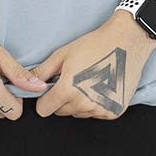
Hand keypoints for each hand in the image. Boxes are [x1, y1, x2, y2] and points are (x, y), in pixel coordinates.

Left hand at [30, 11, 155, 118]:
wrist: (126, 42)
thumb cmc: (94, 44)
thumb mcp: (64, 53)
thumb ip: (44, 71)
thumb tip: (28, 82)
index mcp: (67, 90)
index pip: (44, 110)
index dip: (45, 100)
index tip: (51, 90)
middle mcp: (83, 104)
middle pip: (62, 111)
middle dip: (63, 99)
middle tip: (74, 79)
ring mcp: (99, 110)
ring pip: (79, 113)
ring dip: (80, 102)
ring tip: (90, 80)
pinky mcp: (113, 112)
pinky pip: (96, 114)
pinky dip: (96, 104)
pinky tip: (102, 86)